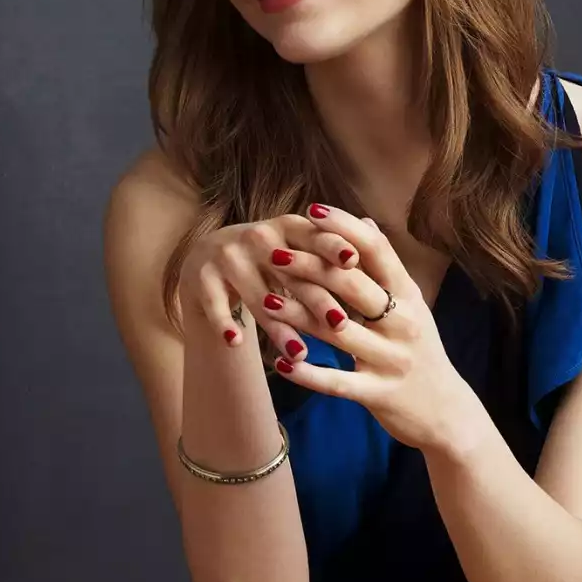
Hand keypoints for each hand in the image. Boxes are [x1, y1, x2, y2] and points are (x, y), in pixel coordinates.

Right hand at [176, 211, 347, 365]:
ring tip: (299, 353)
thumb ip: (330, 254)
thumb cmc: (268, 260)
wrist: (209, 257)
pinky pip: (216, 303)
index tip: (355, 262)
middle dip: (316, 298)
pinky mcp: (202, 276)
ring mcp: (227, 256)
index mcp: (288, 227)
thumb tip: (379, 257)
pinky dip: (224, 322)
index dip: (333, 247)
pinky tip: (235, 341)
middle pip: (291, 271)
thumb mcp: (297, 251)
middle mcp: (257, 236)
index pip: (314, 236)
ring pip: (258, 295)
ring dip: (278, 326)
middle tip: (340, 324)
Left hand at [263, 203, 479, 451]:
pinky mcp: (379, 394)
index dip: (345, 228)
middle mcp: (404, 323)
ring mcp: (392, 360)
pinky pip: (337, 382)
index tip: (311, 211)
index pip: (378, 251)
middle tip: (273, 253)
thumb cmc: (418, 351)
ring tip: (264, 302)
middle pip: (353, 285)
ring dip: (297, 315)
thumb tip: (365, 223)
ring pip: (338, 332)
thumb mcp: (410, 307)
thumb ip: (385, 271)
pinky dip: (307, 373)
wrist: (447, 413)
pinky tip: (280, 362)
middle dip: (311, 266)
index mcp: (410, 296)